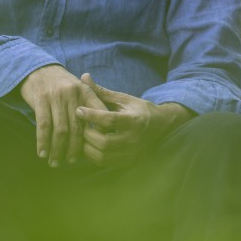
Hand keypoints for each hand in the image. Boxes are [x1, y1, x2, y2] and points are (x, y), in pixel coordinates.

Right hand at [19, 65, 105, 167]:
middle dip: (75, 148)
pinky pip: (43, 125)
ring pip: (60, 130)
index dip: (98, 135)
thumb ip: (92, 107)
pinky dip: (43, 142)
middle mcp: (72, 93)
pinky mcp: (40, 99)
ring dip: (58, 149)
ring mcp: (56, 96)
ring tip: (56, 162)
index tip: (96, 150)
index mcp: (86, 92)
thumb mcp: (80, 90)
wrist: (40, 69)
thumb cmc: (63, 85)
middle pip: (77, 128)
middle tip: (72, 162)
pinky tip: (43, 153)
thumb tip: (102, 133)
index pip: (97, 116)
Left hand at [75, 73, 193, 167]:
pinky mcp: (129, 161)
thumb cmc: (139, 109)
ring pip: (103, 156)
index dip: (92, 115)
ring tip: (83, 136)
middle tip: (80, 126)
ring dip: (88, 148)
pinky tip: (90, 145)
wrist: (161, 125)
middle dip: (87, 135)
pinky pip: (106, 163)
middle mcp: (134, 139)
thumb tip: (84, 77)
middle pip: (104, 142)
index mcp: (134, 120)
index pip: (109, 120)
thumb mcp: (123, 99)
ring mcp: (132, 153)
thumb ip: (102, 92)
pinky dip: (94, 155)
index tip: (79, 110)